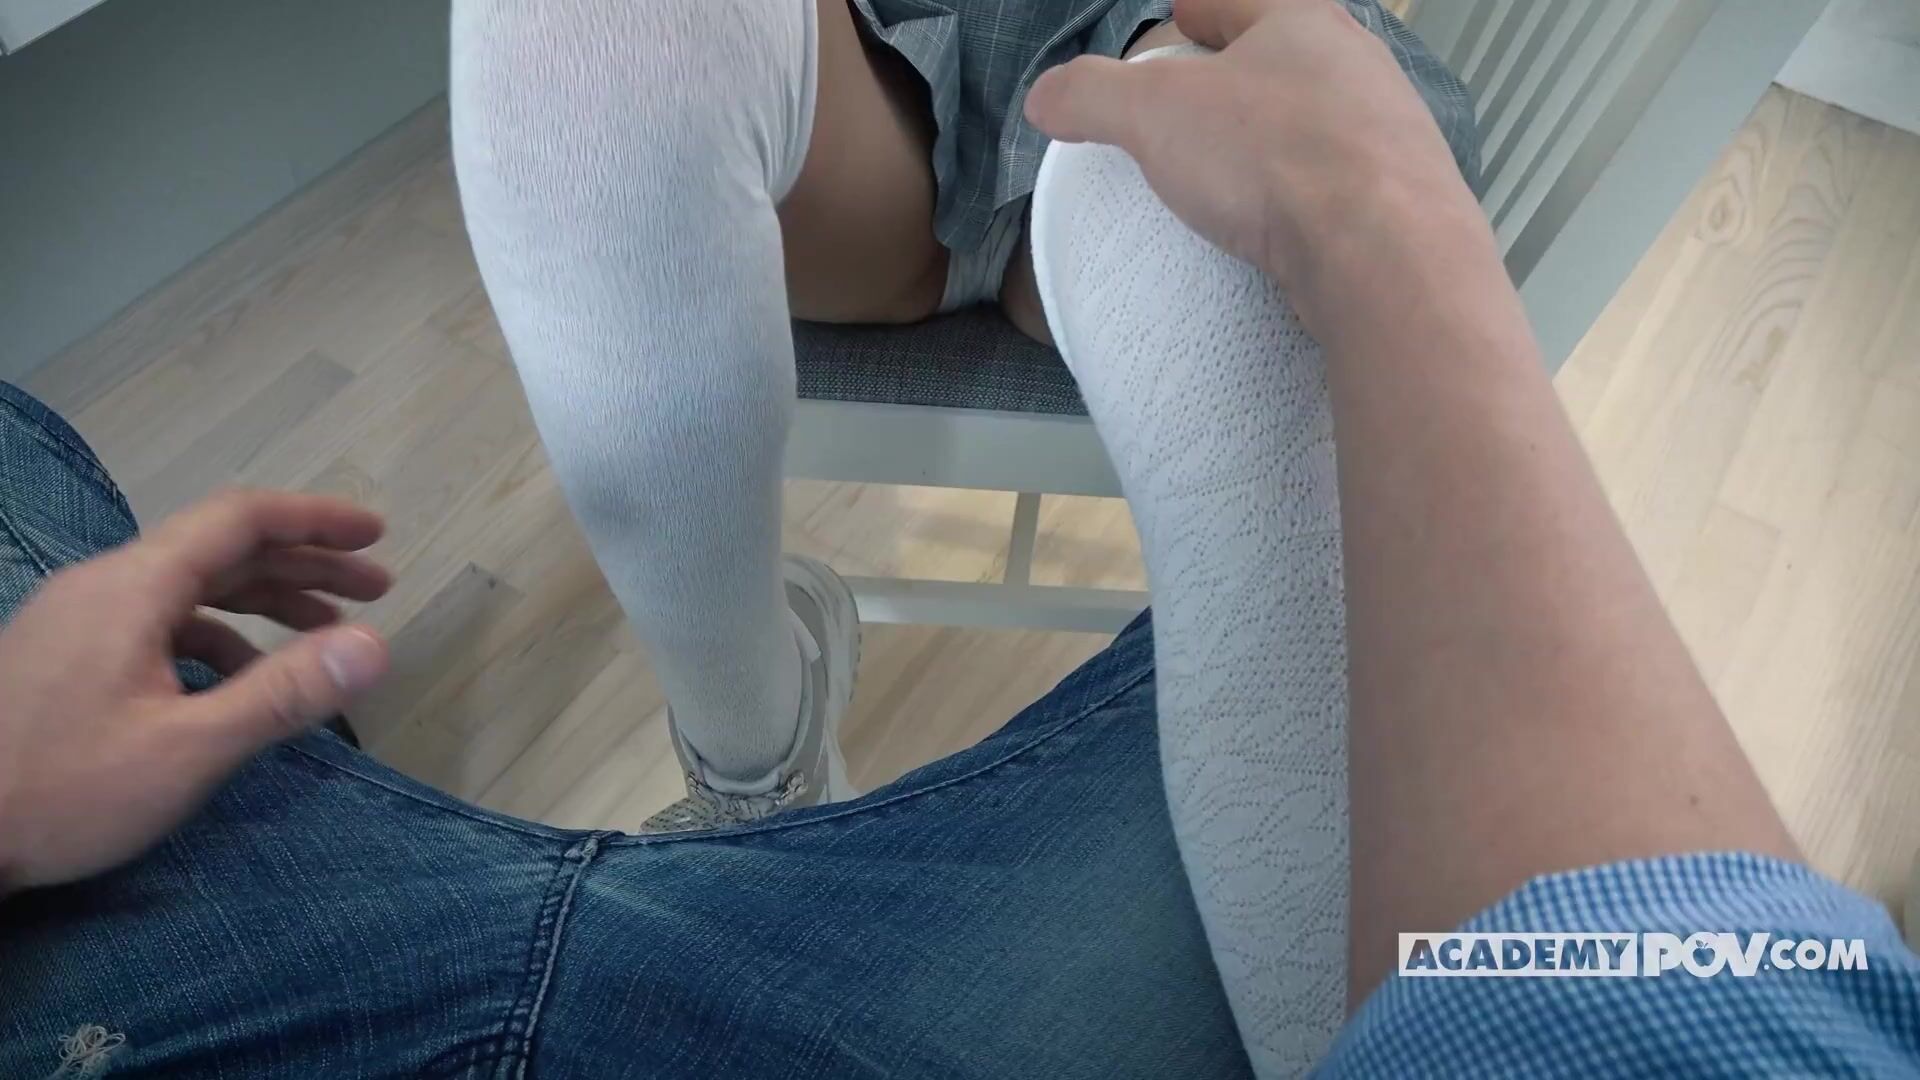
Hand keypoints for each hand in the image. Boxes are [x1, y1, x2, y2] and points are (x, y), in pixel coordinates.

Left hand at [0, 489, 392, 892]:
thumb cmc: (61, 792)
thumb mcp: (188, 749)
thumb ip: (285, 693)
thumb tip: (377, 645)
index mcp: (134, 587)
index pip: (240, 519)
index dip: (315, 521)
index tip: (376, 536)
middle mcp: (104, 585)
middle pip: (220, 549)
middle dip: (304, 565)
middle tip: (376, 590)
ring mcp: (78, 620)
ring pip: (189, 587)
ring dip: (264, 603)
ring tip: (324, 636)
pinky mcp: (64, 656)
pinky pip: (158, 621)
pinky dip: (218, 636)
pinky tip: (241, 684)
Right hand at [1024, 0, 1494, 330]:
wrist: (1385, 252)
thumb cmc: (1272, 157)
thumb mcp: (1154, 113)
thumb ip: (1091, 97)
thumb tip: (1044, 96)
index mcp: (1302, 23)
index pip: (1241, 0)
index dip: (1204, 8)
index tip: (1182, 18)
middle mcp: (1358, 68)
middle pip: (1291, 56)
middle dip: (1248, 70)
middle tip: (1202, 95)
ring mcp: (1392, 135)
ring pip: (1324, 119)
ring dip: (1283, 133)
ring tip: (1238, 166)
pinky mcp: (1408, 202)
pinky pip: (1344, 184)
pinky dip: (1309, 192)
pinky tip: (1284, 223)